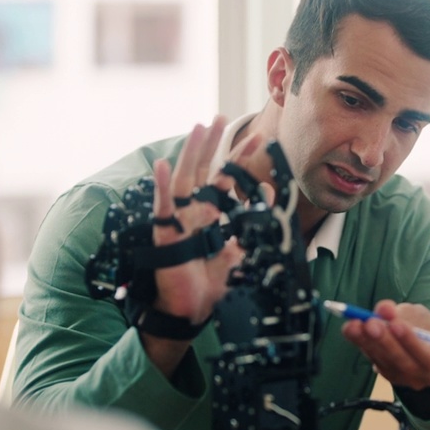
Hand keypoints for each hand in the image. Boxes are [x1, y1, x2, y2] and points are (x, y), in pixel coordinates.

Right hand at [148, 117, 256, 328]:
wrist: (193, 311)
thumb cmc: (212, 284)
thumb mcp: (241, 251)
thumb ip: (251, 224)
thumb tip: (267, 195)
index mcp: (209, 214)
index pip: (225, 178)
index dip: (240, 158)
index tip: (259, 138)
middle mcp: (193, 212)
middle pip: (202, 170)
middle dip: (211, 144)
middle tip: (220, 117)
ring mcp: (178, 221)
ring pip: (183, 180)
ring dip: (190, 154)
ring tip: (198, 129)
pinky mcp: (165, 236)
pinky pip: (163, 208)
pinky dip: (162, 187)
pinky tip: (163, 166)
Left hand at [340, 300, 429, 392]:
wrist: (427, 352)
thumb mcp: (424, 318)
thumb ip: (406, 314)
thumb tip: (384, 309)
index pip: (429, 355)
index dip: (411, 341)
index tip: (396, 323)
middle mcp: (429, 377)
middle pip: (404, 362)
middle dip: (385, 341)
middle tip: (370, 323)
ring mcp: (409, 380)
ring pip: (387, 363)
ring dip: (368, 342)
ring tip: (355, 325)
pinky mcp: (391, 377)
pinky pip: (376, 362)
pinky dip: (363, 345)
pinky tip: (352, 331)